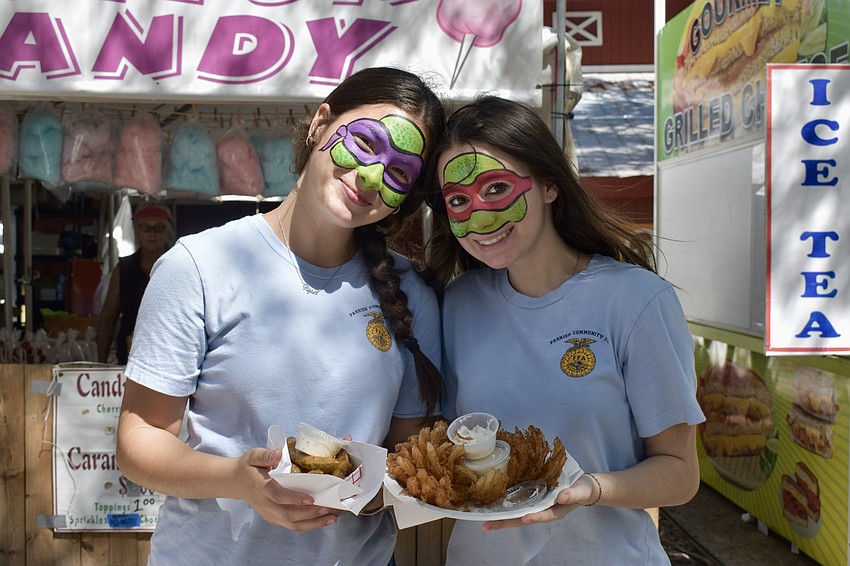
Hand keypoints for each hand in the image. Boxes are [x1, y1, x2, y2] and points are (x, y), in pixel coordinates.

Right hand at [233, 447, 343, 530]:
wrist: (235, 482)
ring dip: (313, 523)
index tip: (311, 499)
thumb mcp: (253, 455)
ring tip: (331, 518)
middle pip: (288, 515)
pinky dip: (308, 525)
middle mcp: (265, 505)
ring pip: (291, 524)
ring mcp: (269, 514)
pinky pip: (291, 525)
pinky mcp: (273, 518)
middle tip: (329, 509)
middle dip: (310, 514)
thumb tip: (277, 454)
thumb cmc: (248, 467)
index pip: (278, 496)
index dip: (294, 499)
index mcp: (261, 488)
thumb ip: (266, 455)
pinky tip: (322, 520)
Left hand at [481, 474, 595, 530]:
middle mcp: (543, 510)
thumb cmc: (583, 489)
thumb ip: (573, 495)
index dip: (534, 517)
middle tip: (487, 525)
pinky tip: (494, 505)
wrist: (584, 487)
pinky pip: (519, 504)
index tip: (524, 518)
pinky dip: (507, 506)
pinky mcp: (533, 498)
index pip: (543, 516)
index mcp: (555, 511)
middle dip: (506, 522)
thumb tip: (562, 496)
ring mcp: (537, 506)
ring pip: (518, 514)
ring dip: (503, 517)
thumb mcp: (582, 491)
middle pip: (523, 519)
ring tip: (486, 520)